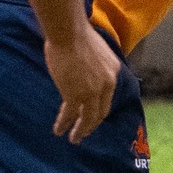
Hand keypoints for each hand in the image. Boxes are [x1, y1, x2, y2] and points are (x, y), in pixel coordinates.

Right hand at [42, 27, 121, 142]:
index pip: (107, 97)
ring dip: (80, 130)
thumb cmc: (78, 36)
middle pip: (100, 112)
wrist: (69, 33)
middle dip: (92, 124)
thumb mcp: (98, 51)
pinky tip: (59, 130)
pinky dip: (64, 124)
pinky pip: (70, 114)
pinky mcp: (75, 94)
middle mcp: (107, 85)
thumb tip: (89, 68)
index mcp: (113, 73)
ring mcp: (92, 92)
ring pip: (87, 118)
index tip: (92, 116)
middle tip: (85, 133)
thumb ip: (97, 64)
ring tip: (74, 139)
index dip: (99, 108)